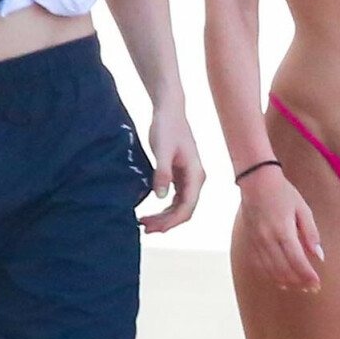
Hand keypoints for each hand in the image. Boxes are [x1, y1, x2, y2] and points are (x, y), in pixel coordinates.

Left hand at [141, 105, 204, 232]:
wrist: (169, 110)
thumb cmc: (166, 126)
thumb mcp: (162, 149)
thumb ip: (162, 172)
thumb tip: (161, 197)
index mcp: (196, 175)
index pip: (187, 207)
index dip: (170, 222)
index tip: (153, 228)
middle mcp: (196, 179)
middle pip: (184, 211)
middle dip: (165, 223)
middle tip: (143, 228)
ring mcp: (189, 178)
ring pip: (180, 207)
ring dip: (164, 218)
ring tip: (144, 223)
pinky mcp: (181, 175)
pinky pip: (175, 199)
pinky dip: (164, 208)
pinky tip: (151, 212)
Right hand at [238, 167, 323, 290]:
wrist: (256, 181)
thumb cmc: (283, 193)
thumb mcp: (303, 209)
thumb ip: (311, 234)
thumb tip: (319, 257)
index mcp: (283, 230)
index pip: (297, 261)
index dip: (307, 276)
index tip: (317, 284)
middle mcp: (268, 239)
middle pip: (284, 270)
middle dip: (299, 282)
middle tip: (311, 288)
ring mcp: (256, 242)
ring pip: (271, 271)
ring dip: (286, 282)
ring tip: (298, 286)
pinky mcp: (250, 243)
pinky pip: (259, 266)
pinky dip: (271, 276)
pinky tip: (281, 280)